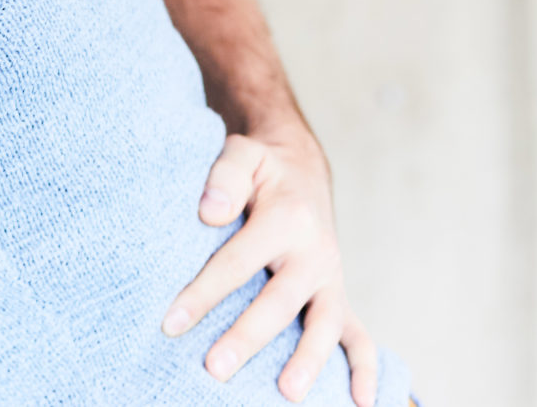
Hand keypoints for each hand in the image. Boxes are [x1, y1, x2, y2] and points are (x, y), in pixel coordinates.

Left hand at [161, 130, 377, 405]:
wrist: (299, 165)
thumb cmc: (261, 166)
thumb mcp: (242, 154)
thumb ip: (225, 177)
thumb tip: (208, 212)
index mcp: (285, 218)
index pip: (236, 262)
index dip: (202, 294)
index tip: (170, 323)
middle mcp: (314, 252)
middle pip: (279, 302)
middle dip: (246, 337)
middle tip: (214, 369)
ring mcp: (330, 277)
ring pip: (323, 324)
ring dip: (307, 360)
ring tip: (287, 393)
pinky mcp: (337, 294)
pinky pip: (359, 335)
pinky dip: (365, 369)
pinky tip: (361, 402)